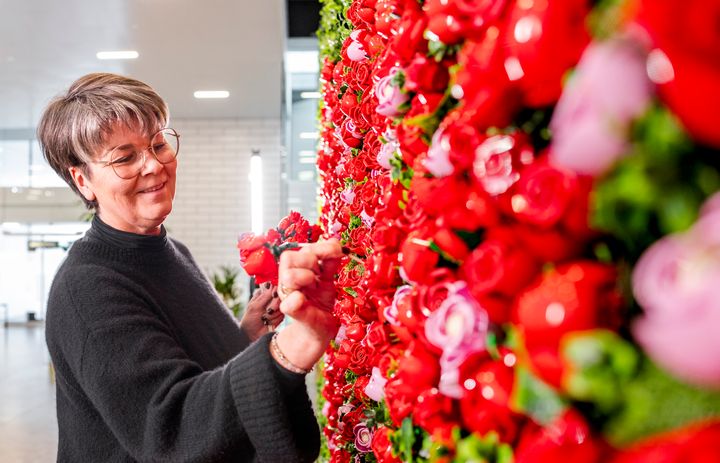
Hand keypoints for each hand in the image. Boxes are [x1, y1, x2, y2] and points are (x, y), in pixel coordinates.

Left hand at [239, 282, 283, 341]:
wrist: (252, 336)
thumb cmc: (249, 321)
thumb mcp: (254, 306)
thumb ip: (264, 296)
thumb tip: (272, 283)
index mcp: (263, 293)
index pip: (273, 285)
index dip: (276, 289)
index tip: (273, 295)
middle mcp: (271, 298)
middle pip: (281, 295)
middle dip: (274, 305)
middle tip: (268, 311)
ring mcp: (277, 306)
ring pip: (284, 305)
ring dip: (274, 314)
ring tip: (265, 319)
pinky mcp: (281, 315)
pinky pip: (284, 314)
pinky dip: (276, 319)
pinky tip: (269, 322)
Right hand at [273, 239, 342, 369]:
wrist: (318, 329)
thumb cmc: (320, 301)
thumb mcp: (327, 279)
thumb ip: (330, 261)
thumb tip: (336, 242)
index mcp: (298, 268)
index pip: (301, 248)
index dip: (319, 247)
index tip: (336, 253)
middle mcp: (289, 278)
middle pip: (289, 257)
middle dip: (310, 261)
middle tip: (320, 274)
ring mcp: (288, 294)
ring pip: (288, 276)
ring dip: (305, 277)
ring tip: (315, 286)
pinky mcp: (291, 311)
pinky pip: (290, 302)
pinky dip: (297, 300)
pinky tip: (304, 300)